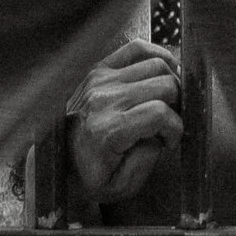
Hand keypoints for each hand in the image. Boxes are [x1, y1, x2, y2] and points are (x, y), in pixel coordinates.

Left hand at [68, 38, 183, 205]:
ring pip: (157, 66)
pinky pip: (136, 49)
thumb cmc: (89, 175)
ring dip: (171, 84)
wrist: (57, 160)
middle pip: (164, 86)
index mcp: (108, 130)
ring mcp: (100, 80)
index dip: (176, 128)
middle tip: (172, 122)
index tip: (172, 141)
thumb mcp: (120, 186)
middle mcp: (104, 100)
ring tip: (169, 103)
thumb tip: (161, 132)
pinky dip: (158, 55)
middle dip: (178, 106)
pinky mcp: (98, 70)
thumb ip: (147, 161)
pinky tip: (166, 71)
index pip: (159, 113)